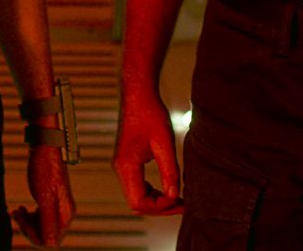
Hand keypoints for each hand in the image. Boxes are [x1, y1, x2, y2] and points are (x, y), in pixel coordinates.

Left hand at [12, 144, 75, 245]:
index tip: (20, 222)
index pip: (51, 240)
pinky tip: (21, 209)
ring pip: (42, 226)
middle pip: (46, 235)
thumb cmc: (45, 168)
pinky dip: (30, 216)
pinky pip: (41, 217)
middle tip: (15, 214)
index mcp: (65, 214)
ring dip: (27, 222)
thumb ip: (48, 222)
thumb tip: (51, 245)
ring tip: (16, 211)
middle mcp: (65, 212)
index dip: (33, 235)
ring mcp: (58, 206)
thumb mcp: (44, 197)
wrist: (45, 146)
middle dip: (28, 228)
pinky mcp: (51, 200)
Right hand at [112, 84, 182, 214]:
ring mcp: (122, 165)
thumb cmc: (150, 114)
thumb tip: (174, 195)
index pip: (138, 202)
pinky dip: (152, 192)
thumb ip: (169, 171)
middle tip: (182, 204)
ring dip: (156, 201)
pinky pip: (137, 185)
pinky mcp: (127, 161)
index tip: (178, 199)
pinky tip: (167, 188)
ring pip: (136, 196)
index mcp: (126, 165)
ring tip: (177, 198)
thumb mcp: (164, 143)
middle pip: (136, 202)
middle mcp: (120, 168)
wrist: (138, 96)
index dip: (159, 207)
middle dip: (159, 207)